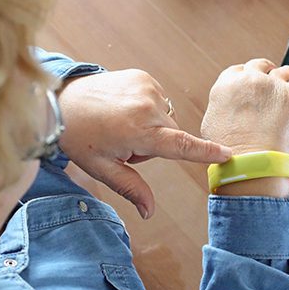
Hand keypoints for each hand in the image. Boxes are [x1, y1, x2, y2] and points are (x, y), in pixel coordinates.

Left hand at [58, 69, 231, 218]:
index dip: (204, 152)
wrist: (61, 100)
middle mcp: (146, 105)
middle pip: (171, 135)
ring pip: (166, 119)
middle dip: (155, 144)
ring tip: (123, 124)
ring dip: (152, 126)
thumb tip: (149, 212)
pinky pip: (159, 102)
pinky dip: (147, 109)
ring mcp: (147, 87)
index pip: (180, 145)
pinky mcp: (144, 77)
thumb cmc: (80, 136)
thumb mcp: (103, 168)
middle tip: (124, 143)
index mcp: (137, 131)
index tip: (227, 154)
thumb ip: (131, 188)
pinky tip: (125, 109)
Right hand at [201, 58, 288, 195]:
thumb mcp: (212, 123)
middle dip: (265, 74)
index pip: (239, 70)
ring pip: (283, 72)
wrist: (249, 164)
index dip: (247, 77)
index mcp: (226, 84)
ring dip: (286, 77)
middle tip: (270, 84)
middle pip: (260, 67)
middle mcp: (249, 79)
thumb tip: (229, 106)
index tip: (252, 82)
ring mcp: (273, 86)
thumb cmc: (230, 150)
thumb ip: (221, 106)